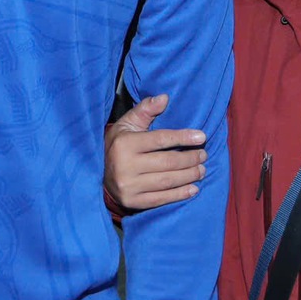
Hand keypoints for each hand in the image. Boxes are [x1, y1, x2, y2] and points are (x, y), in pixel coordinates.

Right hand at [104, 94, 204, 214]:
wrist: (97, 172)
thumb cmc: (118, 144)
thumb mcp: (127, 123)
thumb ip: (146, 109)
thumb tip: (165, 98)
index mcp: (125, 143)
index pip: (160, 139)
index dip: (183, 138)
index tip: (202, 137)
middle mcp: (125, 165)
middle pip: (167, 162)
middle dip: (190, 159)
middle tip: (203, 156)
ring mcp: (128, 186)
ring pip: (167, 181)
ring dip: (189, 176)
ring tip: (201, 170)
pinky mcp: (132, 202)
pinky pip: (161, 199)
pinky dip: (180, 195)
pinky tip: (193, 189)